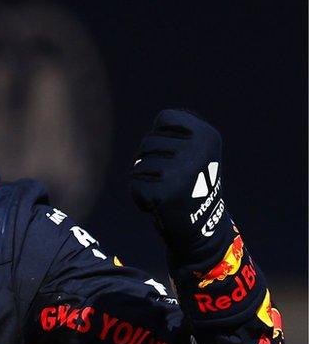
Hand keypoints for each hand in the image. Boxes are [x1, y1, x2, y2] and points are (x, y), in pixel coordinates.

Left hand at [130, 109, 229, 255]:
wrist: (202, 227)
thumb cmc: (193, 183)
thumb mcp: (197, 149)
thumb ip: (179, 130)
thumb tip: (162, 119)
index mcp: (207, 136)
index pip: (165, 117)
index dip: (163, 135)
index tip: (179, 152)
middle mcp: (196, 151)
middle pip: (148, 141)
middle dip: (153, 159)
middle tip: (175, 178)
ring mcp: (180, 172)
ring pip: (139, 163)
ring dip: (146, 178)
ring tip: (168, 190)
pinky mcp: (163, 193)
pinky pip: (135, 184)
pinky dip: (141, 196)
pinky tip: (160, 204)